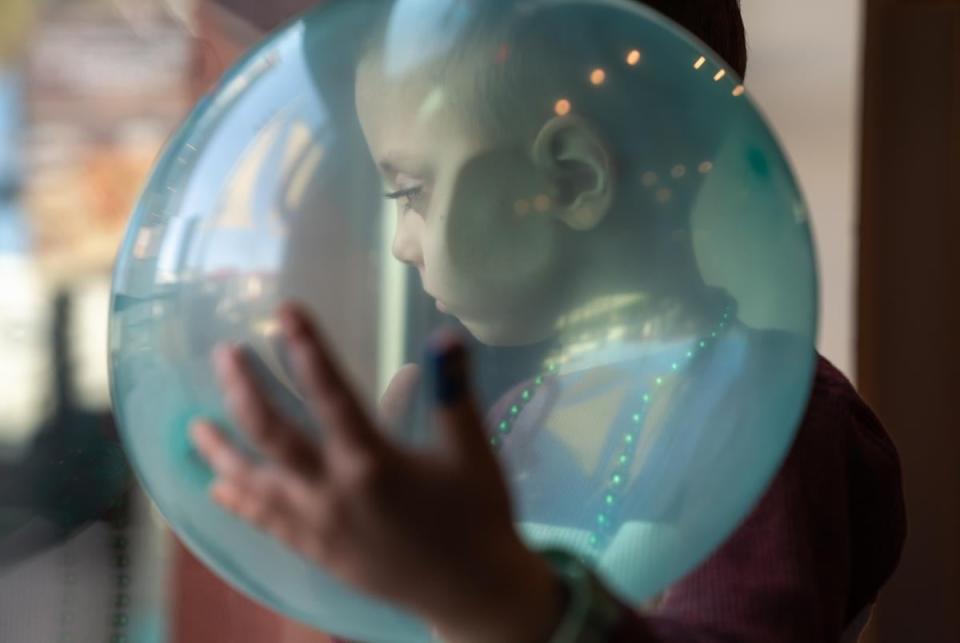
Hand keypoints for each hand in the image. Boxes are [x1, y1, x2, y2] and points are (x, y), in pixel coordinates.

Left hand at [190, 303, 563, 642]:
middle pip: (272, 435)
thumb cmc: (475, 516)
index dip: (307, 347)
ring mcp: (317, 526)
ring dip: (222, 453)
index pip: (330, 392)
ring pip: (254, 484)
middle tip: (224, 356)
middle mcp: (333, 491)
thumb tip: (446, 336)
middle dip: (243, 392)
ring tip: (195, 429)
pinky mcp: (315, 552)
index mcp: (372, 461)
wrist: (470, 592)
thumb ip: (455, 393)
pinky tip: (217, 488)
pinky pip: (264, 523)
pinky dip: (238, 502)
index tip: (285, 311)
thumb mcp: (472, 453)